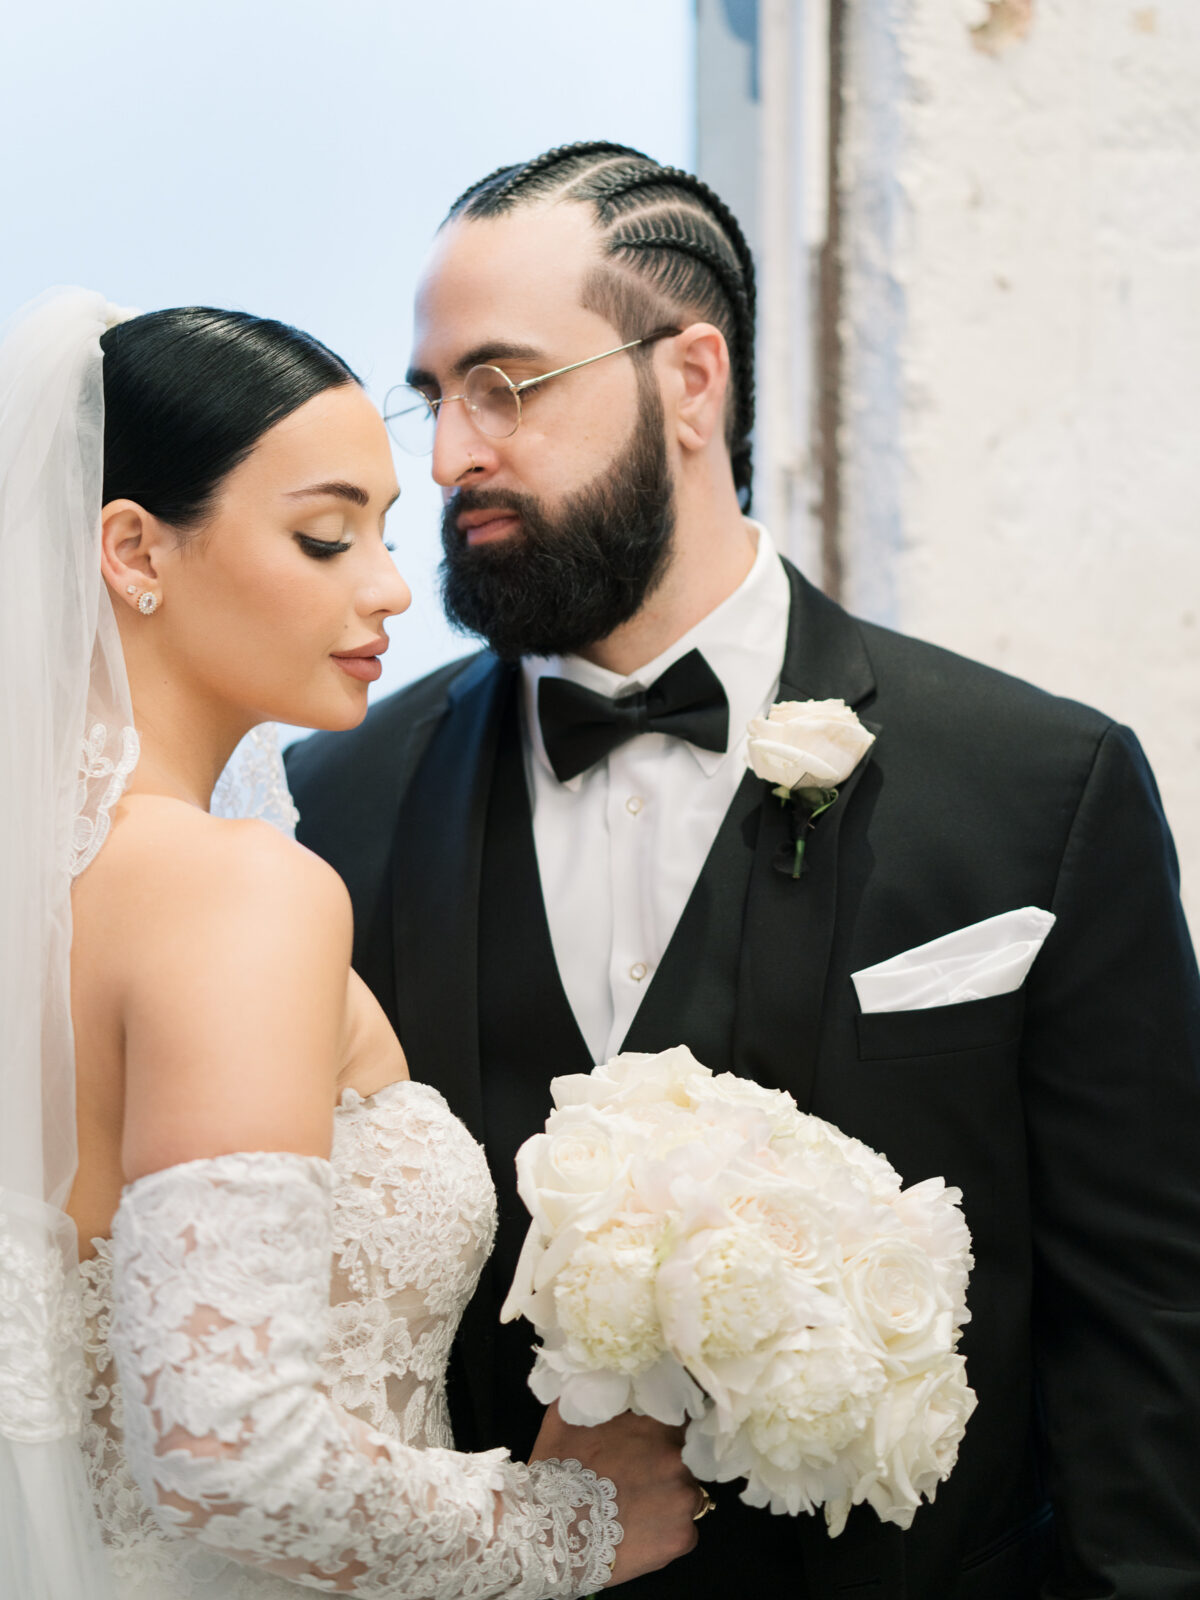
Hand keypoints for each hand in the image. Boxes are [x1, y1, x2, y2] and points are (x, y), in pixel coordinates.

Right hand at [530, 1402, 700, 1586]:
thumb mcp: (568, 1415)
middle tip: (639, 1475)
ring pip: (686, 1493)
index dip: (668, 1425)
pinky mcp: (682, 1538)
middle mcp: (678, 1459)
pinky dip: (666, 1530)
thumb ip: (596, 1391)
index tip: (655, 1435)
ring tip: (638, 1507)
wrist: (552, 1536)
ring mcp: (684, 1500)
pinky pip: (683, 1530)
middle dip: (666, 1463)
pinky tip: (641, 1532)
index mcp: (657, 1424)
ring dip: (669, 1497)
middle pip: (686, 1456)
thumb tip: (605, 1373)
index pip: (682, 1414)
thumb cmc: (557, 1473)